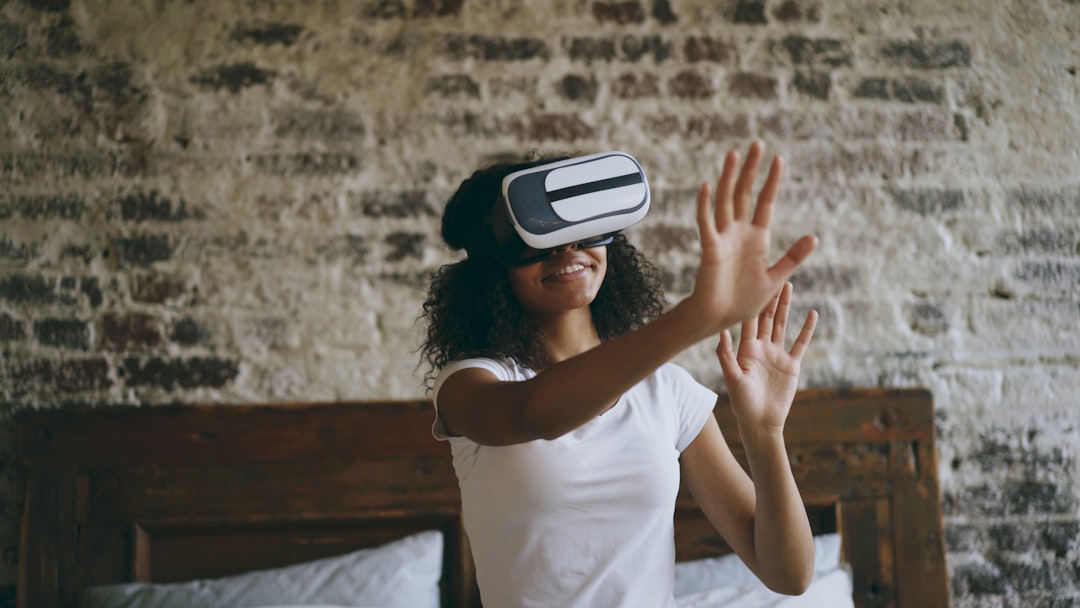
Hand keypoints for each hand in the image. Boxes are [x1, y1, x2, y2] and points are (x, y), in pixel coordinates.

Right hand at [687, 141, 816, 333]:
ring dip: (730, 177)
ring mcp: (723, 237)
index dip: (772, 180)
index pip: (766, 201)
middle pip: (745, 193)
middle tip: (757, 144)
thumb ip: (792, 257)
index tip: (779, 158)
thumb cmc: (745, 301)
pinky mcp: (710, 248)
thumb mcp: (775, 278)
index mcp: (758, 238)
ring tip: (734, 154)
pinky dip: (705, 205)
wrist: (721, 318)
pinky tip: (705, 186)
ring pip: (726, 200)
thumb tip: (814, 237)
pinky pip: (706, 223)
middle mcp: (739, 232)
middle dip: (752, 169)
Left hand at [717, 282, 816, 430]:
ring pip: (782, 325)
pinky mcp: (791, 364)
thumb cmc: (742, 402)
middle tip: (774, 275)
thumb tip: (721, 332)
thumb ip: (727, 356)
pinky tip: (812, 313)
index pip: (749, 320)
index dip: (751, 301)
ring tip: (788, 286)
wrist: (761, 420)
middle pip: (766, 317)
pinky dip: (807, 329)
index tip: (752, 282)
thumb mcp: (732, 378)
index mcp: (746, 348)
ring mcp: (777, 354)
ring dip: (785, 306)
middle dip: (770, 297)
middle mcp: (761, 347)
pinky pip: (801, 343)